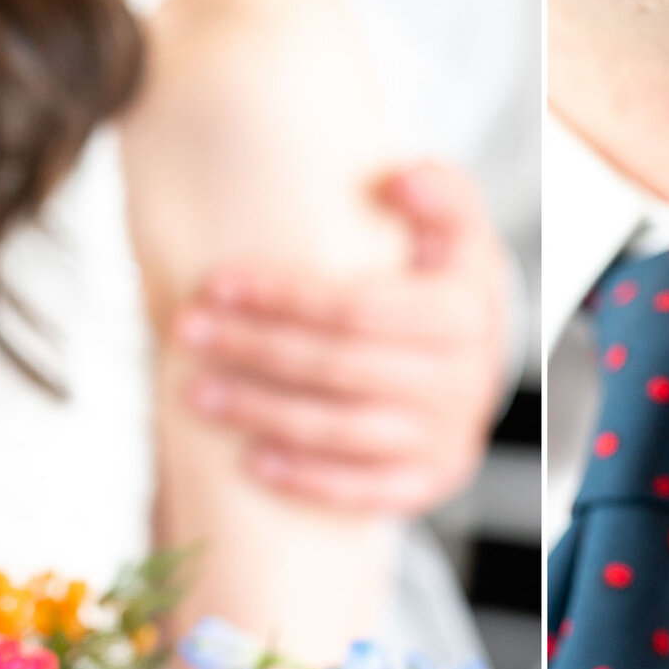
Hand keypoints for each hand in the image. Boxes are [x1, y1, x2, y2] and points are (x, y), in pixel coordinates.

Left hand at [173, 161, 512, 513]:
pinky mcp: (430, 482)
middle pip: (337, 367)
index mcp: (464, 313)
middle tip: (188, 332)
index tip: (218, 284)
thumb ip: (440, 192)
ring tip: (196, 393)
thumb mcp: (457, 231)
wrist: (481, 365)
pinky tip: (251, 461)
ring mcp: (447, 439)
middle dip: (253, 350)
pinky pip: (363, 489)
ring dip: (260, 412)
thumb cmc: (447, 288)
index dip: (283, 298)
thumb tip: (398, 179)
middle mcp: (462, 381)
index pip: (357, 308)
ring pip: (339, 430)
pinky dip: (306, 478)